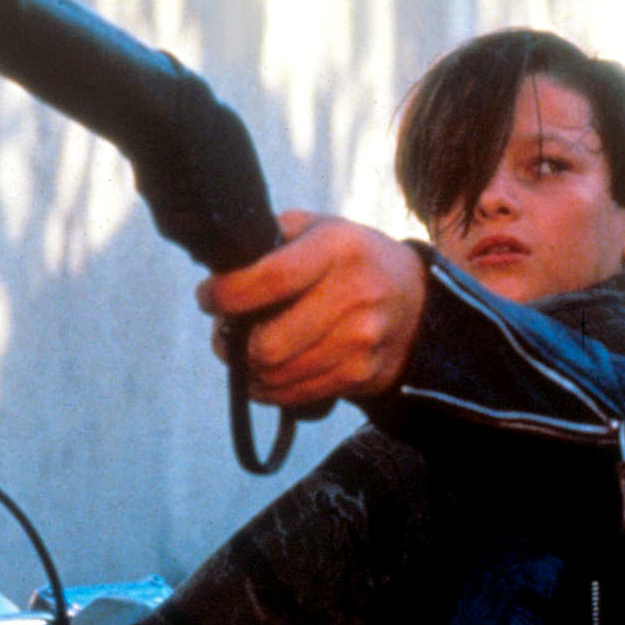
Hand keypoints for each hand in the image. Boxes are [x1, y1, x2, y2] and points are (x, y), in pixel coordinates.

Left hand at [197, 212, 425, 406]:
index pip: (271, 278)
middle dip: (232, 343)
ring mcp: (362, 340)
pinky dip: (272, 389)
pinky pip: (298, 396)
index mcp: (338, 248)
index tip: (209, 297)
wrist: (416, 300)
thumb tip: (220, 269)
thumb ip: (271, 239)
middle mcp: (355, 294)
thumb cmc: (351, 260)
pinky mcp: (364, 374)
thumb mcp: (319, 228)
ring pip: (278, 376)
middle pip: (269, 343)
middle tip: (226, 333)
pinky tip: (268, 373)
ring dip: (249, 370)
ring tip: (247, 352)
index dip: (227, 295)